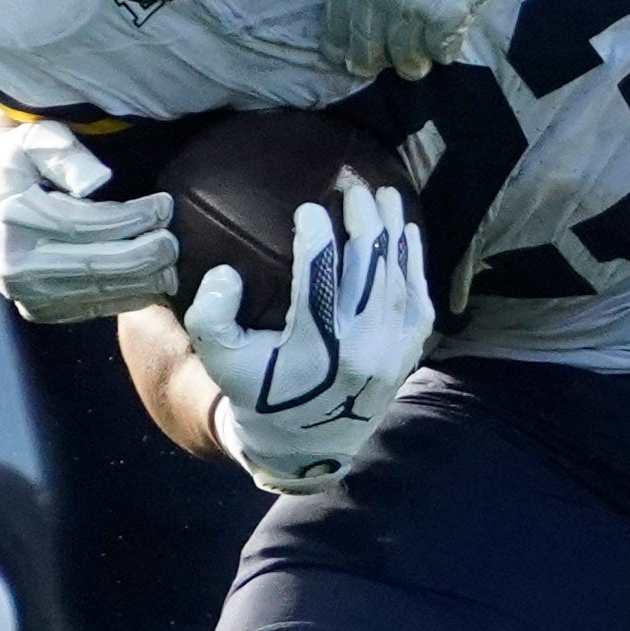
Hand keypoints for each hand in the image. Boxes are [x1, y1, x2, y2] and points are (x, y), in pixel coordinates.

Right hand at [0, 112, 182, 321]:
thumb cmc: (16, 162)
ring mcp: (25, 294)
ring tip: (171, 262)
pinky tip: (152, 281)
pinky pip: (92, 309)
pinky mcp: (38, 310)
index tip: (164, 206)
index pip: (84, 225)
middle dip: (145, 256)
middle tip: (174, 241)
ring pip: (98, 293)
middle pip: (96, 267)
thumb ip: (64, 153)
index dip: (132, 218)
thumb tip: (98, 181)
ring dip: (144, 281)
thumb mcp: (33, 139)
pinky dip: (128, 297)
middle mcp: (14, 265)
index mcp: (11, 219)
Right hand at [176, 174, 431, 493]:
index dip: (317, 235)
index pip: (320, 277)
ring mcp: (391, 352)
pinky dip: (414, 264)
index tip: (309, 206)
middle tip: (353, 186)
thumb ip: (211, 316)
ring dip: (394, 232)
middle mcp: (361, 349)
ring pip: (399, 279)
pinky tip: (407, 233)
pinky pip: (418, 301)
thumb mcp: (220, 360)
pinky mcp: (407, 354)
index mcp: (316, 349)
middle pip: (369, 269)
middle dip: (364, 220)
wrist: (305, 445)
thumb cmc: (259, 392)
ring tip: (384, 195)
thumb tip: (226, 273)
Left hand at [305, 0, 563, 74]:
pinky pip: (441, 48)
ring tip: (413, 63)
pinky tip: (441, 48)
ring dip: (407, 61)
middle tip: (374, 64)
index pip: (334, 18)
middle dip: (367, 60)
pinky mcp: (452, 14)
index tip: (340, 52)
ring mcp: (414, 6)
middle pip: (365, 45)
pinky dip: (440, 51)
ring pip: (403, 55)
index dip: (336, 42)